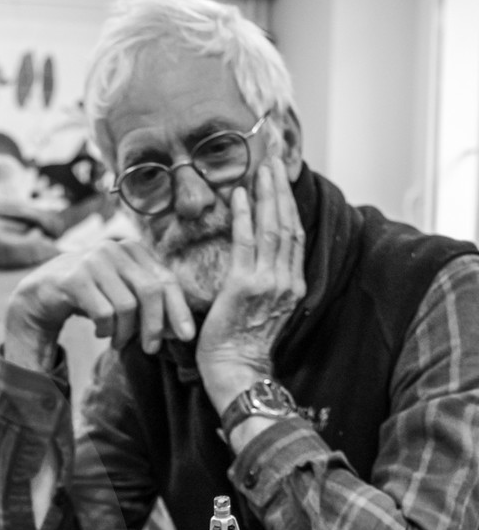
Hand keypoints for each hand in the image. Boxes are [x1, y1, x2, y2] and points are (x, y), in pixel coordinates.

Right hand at [4, 238, 195, 370]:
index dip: (178, 309)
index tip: (186, 336)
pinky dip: (105, 330)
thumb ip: (150, 304)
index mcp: (134, 249)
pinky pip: (103, 312)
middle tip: (151, 349)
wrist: (42, 291)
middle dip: (154, 325)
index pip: (166, 280)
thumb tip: (181, 329)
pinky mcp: (75, 278)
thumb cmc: (90, 294)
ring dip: (124, 333)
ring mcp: (94, 261)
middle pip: (151, 291)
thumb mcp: (122, 293)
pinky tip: (100, 332)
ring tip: (117, 341)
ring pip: (127, 306)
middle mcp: (115, 249)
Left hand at [196, 160, 305, 409]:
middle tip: (273, 158)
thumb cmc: (240, 345)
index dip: (288, 203)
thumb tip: (259, 261)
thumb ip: (267, 283)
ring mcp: (268, 281)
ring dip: (266, 193)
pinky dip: (243, 216)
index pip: (294, 233)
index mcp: (292, 284)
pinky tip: (239, 194)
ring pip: (272, 226)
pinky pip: (246, 242)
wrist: (236, 371)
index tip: (281, 177)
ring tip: (260, 166)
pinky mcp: (245, 285)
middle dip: (281, 187)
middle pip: (288, 222)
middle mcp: (286, 279)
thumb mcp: (263, 309)